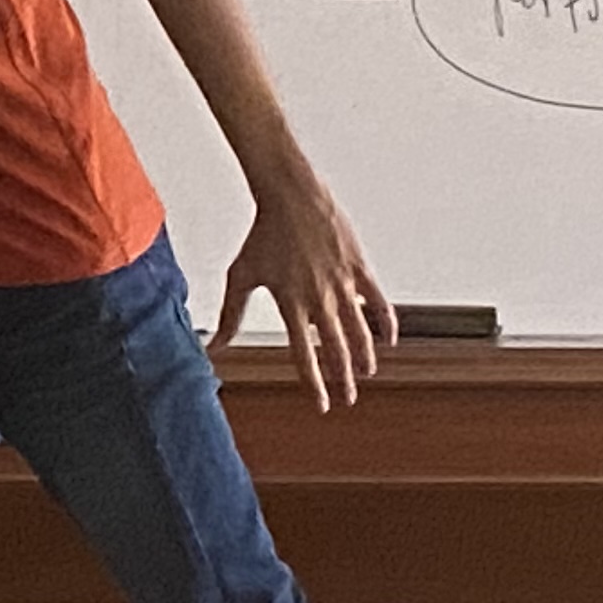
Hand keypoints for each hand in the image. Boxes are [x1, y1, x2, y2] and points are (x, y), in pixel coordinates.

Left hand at [210, 163, 393, 411]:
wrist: (292, 197)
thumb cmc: (263, 234)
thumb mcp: (241, 274)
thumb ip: (232, 314)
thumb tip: (214, 346)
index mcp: (291, 304)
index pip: (304, 355)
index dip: (315, 384)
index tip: (323, 405)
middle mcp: (319, 298)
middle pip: (336, 349)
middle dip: (343, 378)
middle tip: (349, 398)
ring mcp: (342, 283)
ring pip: (360, 330)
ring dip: (364, 355)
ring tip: (366, 374)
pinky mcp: (359, 268)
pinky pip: (378, 301)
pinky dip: (385, 322)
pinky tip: (388, 340)